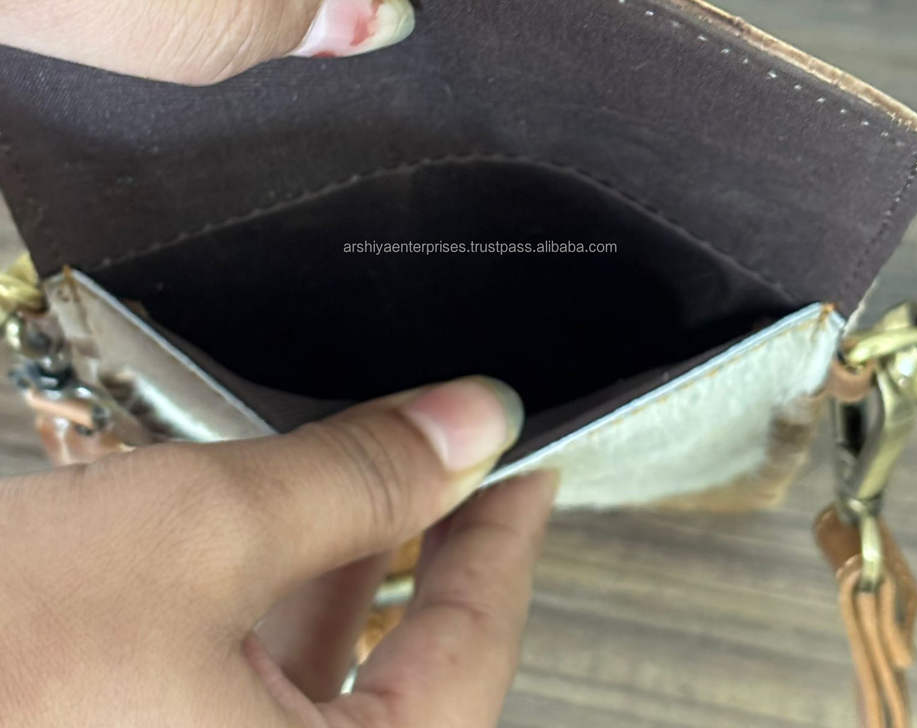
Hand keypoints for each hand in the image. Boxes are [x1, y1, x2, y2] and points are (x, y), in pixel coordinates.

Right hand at [0, 377, 556, 726]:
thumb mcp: (198, 536)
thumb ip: (356, 476)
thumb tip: (474, 422)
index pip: (473, 652)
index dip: (507, 540)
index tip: (529, 467)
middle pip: (410, 671)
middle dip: (436, 547)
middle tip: (467, 460)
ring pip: (326, 675)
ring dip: (357, 565)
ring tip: (386, 474)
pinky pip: (254, 682)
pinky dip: (282, 601)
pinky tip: (283, 531)